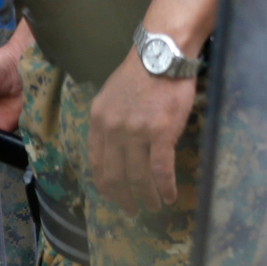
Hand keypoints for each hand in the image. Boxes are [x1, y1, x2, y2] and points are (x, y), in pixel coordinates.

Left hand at [88, 51, 195, 214]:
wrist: (162, 54)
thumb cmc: (139, 73)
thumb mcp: (110, 97)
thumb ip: (108, 122)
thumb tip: (112, 146)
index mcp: (98, 122)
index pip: (96, 163)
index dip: (104, 185)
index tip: (112, 197)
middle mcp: (112, 131)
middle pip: (114, 175)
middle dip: (123, 198)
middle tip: (131, 211)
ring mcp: (135, 133)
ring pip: (137, 177)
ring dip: (146, 197)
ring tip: (154, 207)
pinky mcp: (160, 134)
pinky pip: (160, 170)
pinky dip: (165, 188)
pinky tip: (170, 197)